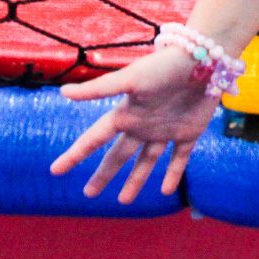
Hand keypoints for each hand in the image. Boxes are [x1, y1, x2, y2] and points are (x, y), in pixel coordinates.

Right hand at [48, 46, 222, 203]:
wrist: (203, 58)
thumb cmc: (163, 66)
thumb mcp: (129, 78)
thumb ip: (98, 89)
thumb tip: (64, 92)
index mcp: (125, 114)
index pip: (94, 139)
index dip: (75, 154)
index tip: (55, 170)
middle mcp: (142, 125)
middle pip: (118, 155)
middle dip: (103, 174)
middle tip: (89, 193)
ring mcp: (166, 130)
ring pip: (147, 161)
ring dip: (136, 180)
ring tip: (124, 201)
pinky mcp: (189, 132)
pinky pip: (179, 158)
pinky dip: (173, 175)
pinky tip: (166, 192)